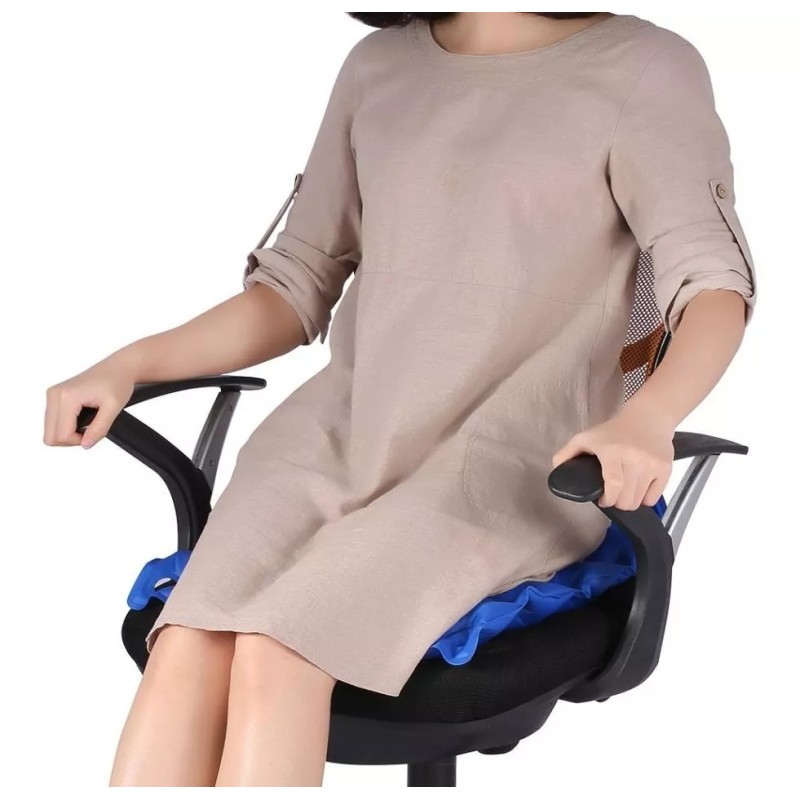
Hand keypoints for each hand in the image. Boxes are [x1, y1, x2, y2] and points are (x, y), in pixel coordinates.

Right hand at [44, 357, 136, 448]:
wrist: (118, 367)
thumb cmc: (117, 381)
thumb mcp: (114, 407)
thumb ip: (99, 428)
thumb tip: (86, 445)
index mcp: (66, 396)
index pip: (61, 435)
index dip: (79, 441)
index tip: (95, 433)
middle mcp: (54, 394)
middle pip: (50, 436)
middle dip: (71, 439)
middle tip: (90, 430)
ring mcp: (52, 395)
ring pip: (50, 431)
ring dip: (69, 433)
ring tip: (88, 422)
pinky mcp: (54, 396)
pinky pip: (53, 422)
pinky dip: (66, 426)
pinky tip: (81, 418)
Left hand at [551, 404, 674, 509]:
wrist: (648, 417)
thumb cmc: (614, 430)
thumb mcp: (586, 437)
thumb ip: (567, 454)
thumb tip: (556, 470)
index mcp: (612, 452)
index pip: (613, 485)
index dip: (607, 500)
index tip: (602, 500)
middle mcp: (634, 459)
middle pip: (626, 499)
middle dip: (616, 503)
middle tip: (612, 495)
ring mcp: (651, 464)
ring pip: (639, 501)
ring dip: (629, 501)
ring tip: (624, 492)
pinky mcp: (665, 468)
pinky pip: (654, 497)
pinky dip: (645, 498)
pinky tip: (638, 489)